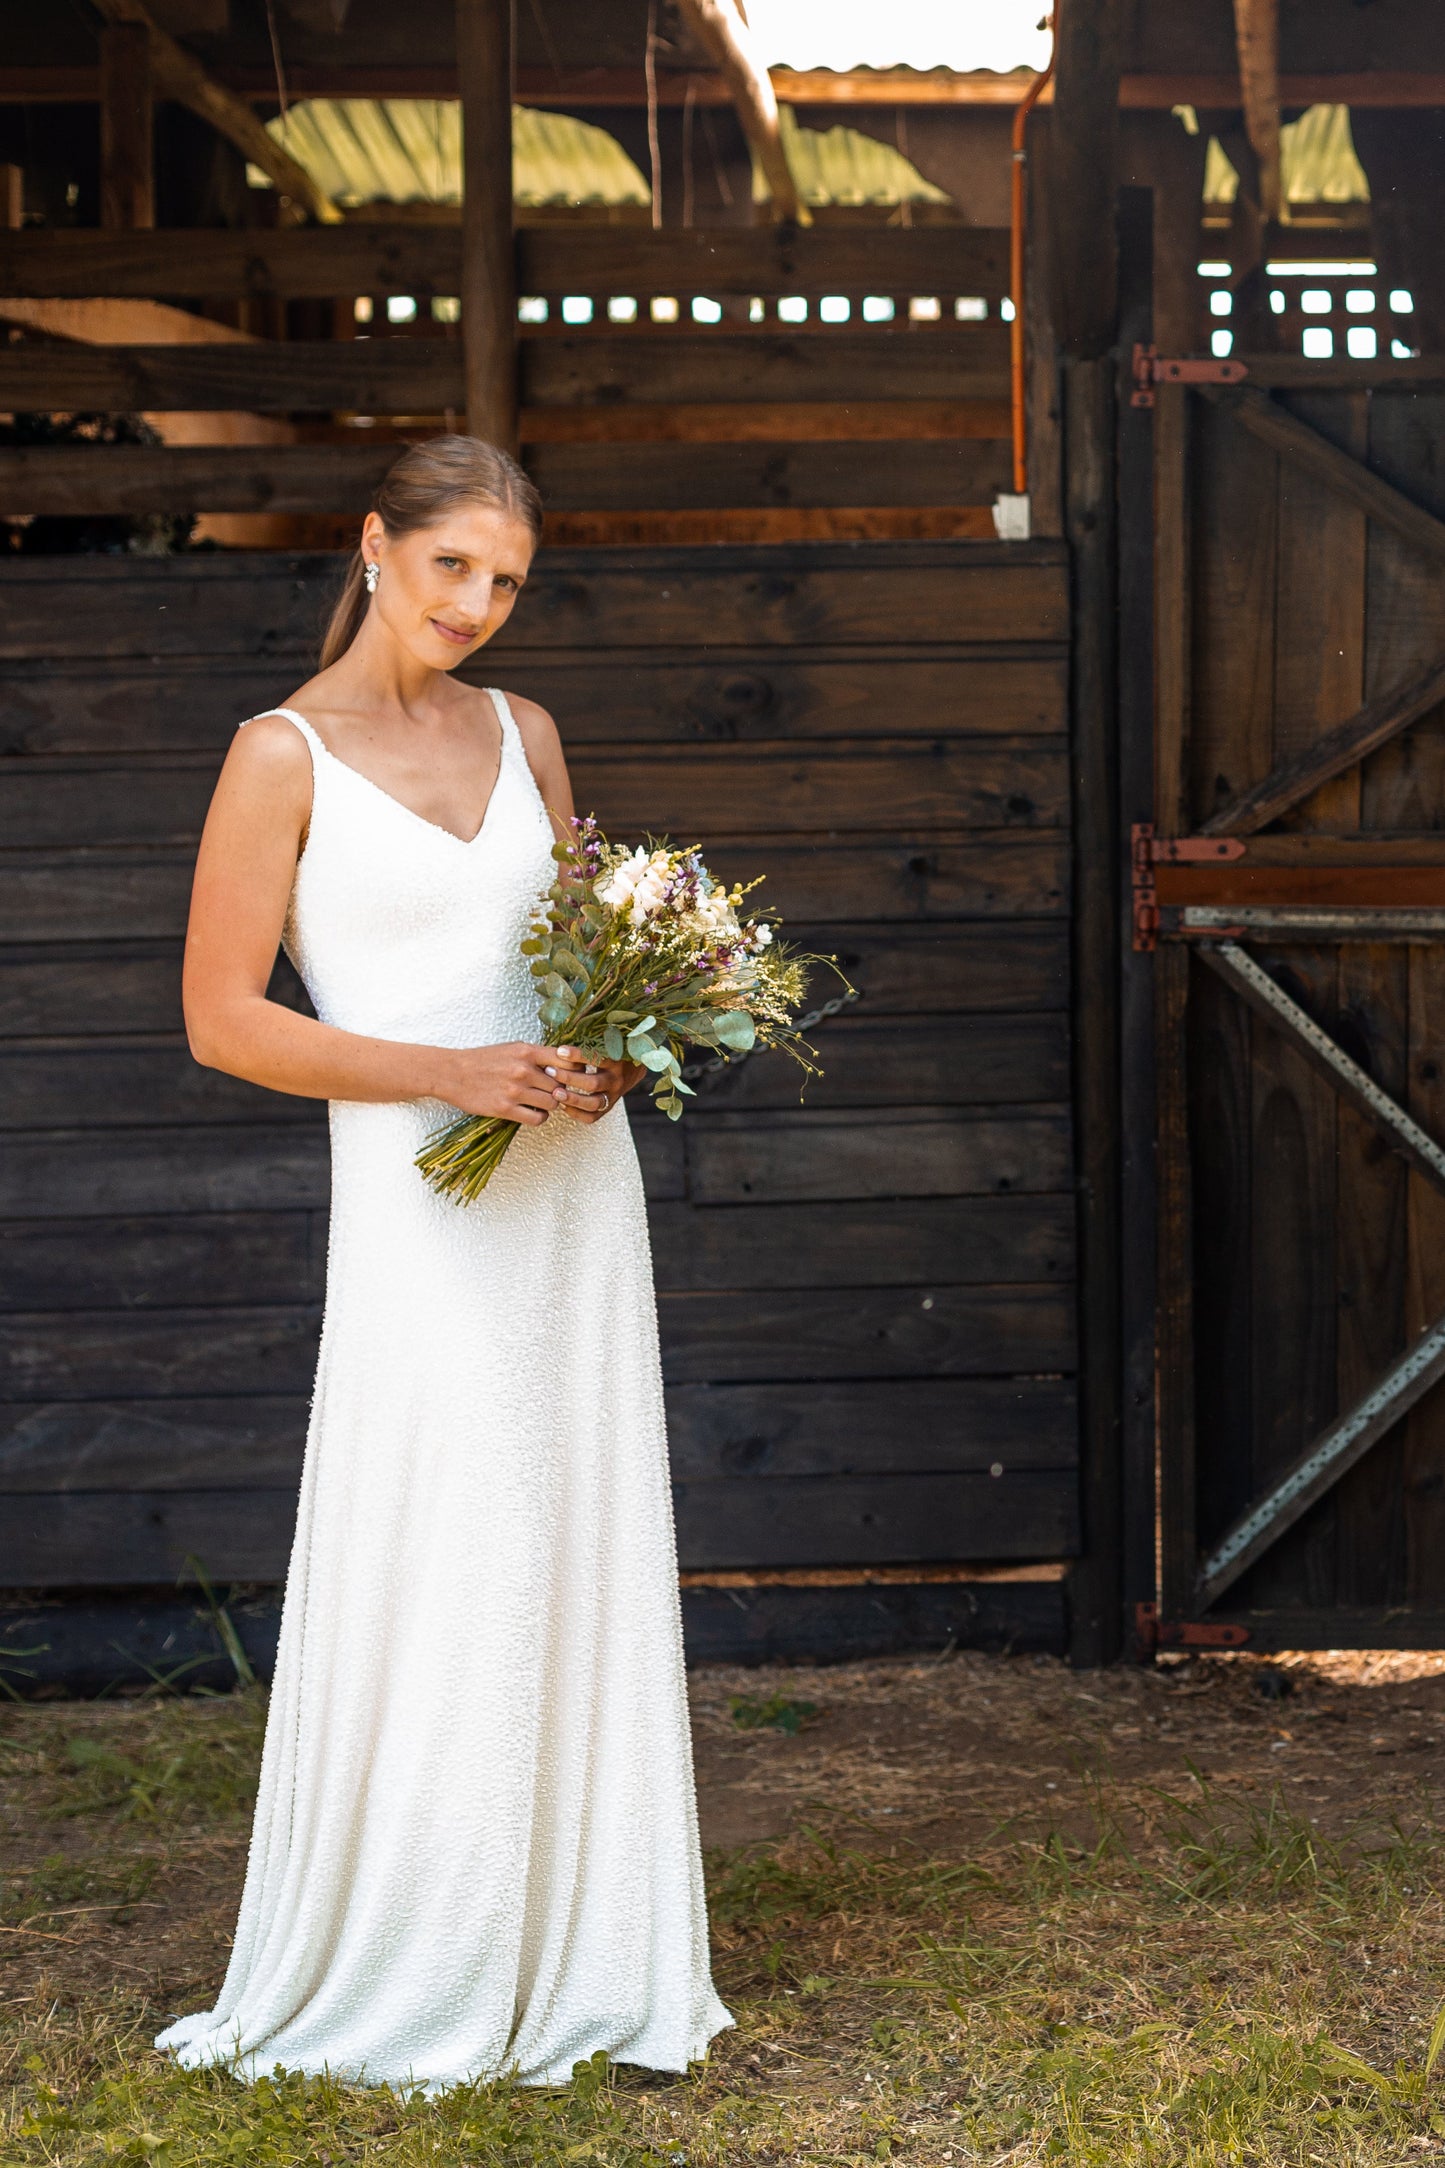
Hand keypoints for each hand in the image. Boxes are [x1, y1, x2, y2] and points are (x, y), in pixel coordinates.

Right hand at [433, 1042, 572, 1125]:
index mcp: (526, 1051)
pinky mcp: (506, 1109)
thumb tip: (563, 1065)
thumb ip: (536, 1056)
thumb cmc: (483, 1060)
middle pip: (561, 1084)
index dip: (574, 1070)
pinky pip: (538, 1118)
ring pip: (552, 1102)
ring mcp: (515, 1090)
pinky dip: (540, 1117)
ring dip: (551, 1105)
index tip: (570, 1075)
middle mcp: (523, 1070)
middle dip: (560, 1090)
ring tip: (542, 1102)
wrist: (452, 1073)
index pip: (566, 1060)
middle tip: (553, 1092)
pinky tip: (533, 1112)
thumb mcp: (511, 1048)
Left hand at [545, 1045, 646, 1122]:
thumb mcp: (607, 1041)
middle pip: (593, 1083)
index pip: (597, 1058)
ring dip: (572, 1099)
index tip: (560, 1051)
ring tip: (555, 1093)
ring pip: (593, 1103)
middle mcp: (616, 1079)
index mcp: (616, 1060)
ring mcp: (613, 1095)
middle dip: (569, 1078)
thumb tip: (564, 1031)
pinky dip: (577, 1113)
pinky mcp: (609, 1106)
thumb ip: (590, 1039)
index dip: (578, 1055)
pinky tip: (564, 1106)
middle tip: (549, 1072)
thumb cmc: (612, 1051)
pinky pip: (593, 1116)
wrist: (634, 1068)